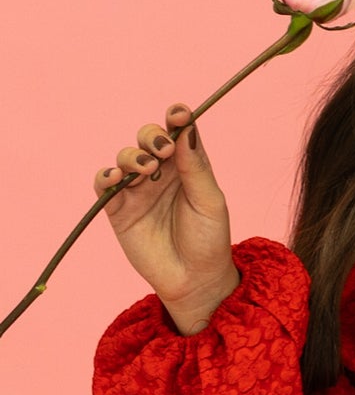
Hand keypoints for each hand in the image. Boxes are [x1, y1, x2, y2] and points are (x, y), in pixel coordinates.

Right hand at [93, 104, 238, 331]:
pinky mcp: (118, 209)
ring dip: (133, 157)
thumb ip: (195, 167)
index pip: (179, 132)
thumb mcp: (209, 202)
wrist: (194, 280)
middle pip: (148, 139)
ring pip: (125, 157)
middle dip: (152, 136)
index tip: (179, 113)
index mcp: (187, 166)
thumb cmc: (209, 240)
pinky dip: (106, 175)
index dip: (177, 117)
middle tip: (163, 150)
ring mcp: (138, 190)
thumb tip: (186, 128)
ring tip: (147, 170)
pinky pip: (104, 184)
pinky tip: (116, 177)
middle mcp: (161, 173)